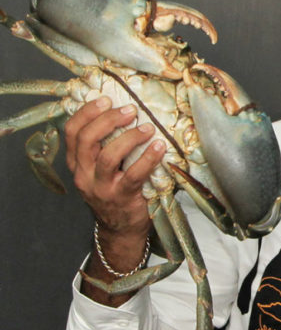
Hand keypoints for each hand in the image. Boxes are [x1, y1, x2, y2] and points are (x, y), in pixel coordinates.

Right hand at [64, 96, 164, 236]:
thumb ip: (106, 148)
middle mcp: (84, 175)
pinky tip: (159, 147)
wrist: (122, 230)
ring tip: (147, 128)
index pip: (72, 132)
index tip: (105, 99)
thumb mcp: (102, 171)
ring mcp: (101, 188)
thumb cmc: (117, 193)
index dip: (87, 113)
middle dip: (108, 120)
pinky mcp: (122, 197)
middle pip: (86, 140)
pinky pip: (134, 174)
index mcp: (77, 164)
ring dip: (129, 137)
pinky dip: (148, 158)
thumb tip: (126, 115)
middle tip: (130, 110)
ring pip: (107, 156)